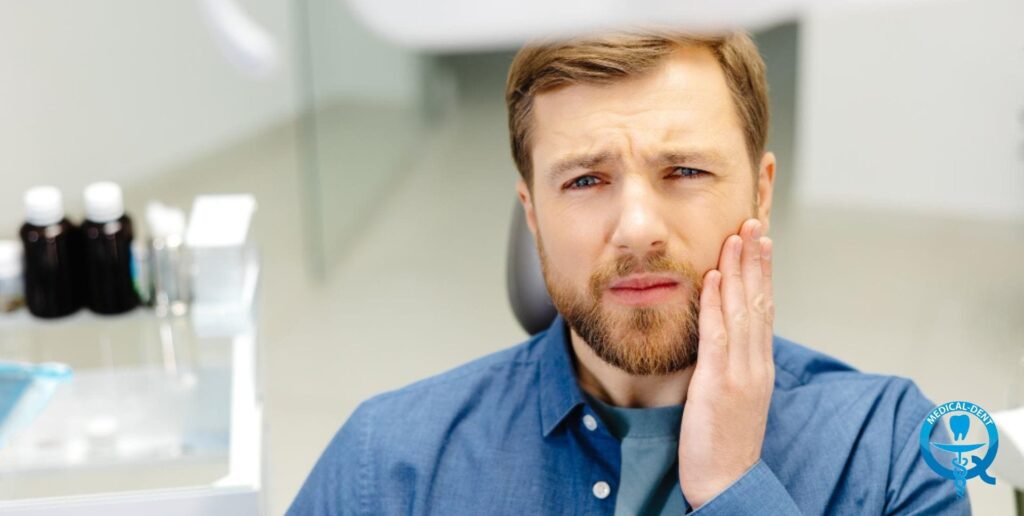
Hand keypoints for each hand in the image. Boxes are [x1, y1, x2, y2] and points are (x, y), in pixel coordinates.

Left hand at [678, 218, 774, 508]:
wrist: (728, 484)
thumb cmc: (724, 444)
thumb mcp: (733, 398)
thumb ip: (731, 366)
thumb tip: (722, 339)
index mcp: (759, 366)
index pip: (764, 309)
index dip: (762, 273)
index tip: (759, 240)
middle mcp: (756, 364)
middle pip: (759, 301)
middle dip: (756, 259)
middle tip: (754, 221)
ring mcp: (741, 373)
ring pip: (743, 311)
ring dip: (739, 269)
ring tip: (737, 234)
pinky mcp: (719, 384)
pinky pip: (719, 336)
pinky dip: (717, 304)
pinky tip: (716, 277)